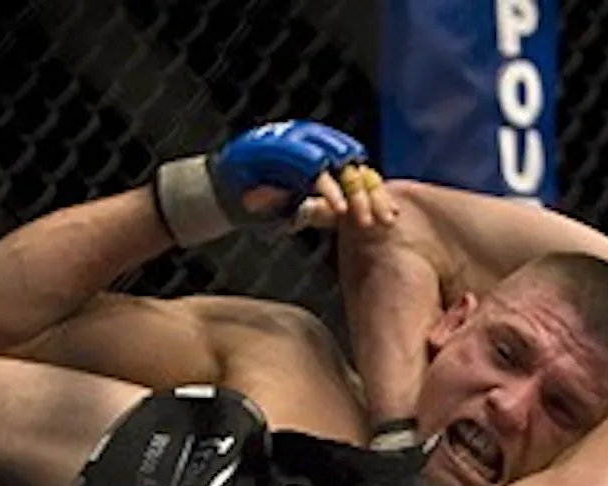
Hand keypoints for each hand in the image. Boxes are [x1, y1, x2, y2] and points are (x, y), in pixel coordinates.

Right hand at [156, 119, 393, 246]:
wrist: (217, 197)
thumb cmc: (255, 205)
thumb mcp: (294, 210)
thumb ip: (317, 208)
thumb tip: (342, 216)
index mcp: (316, 155)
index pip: (355, 170)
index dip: (373, 193)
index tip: (389, 217)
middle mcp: (309, 143)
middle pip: (352, 165)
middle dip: (369, 195)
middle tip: (383, 221)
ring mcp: (294, 143)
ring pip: (337, 163)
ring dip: (352, 193)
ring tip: (363, 219)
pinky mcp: (280, 149)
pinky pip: (311, 167)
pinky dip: (327, 189)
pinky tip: (338, 209)